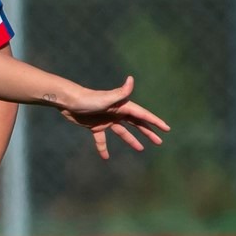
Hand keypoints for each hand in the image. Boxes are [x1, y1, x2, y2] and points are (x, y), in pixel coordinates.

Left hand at [54, 76, 170, 159]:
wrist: (68, 101)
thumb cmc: (88, 98)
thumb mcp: (106, 97)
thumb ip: (120, 92)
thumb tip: (131, 79)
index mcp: (122, 106)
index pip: (143, 115)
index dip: (155, 122)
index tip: (166, 129)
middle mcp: (117, 113)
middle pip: (136, 124)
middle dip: (148, 132)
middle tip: (159, 142)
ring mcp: (106, 120)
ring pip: (123, 132)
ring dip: (132, 140)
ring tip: (141, 149)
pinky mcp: (95, 126)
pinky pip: (102, 139)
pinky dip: (103, 148)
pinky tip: (106, 157)